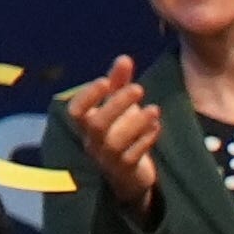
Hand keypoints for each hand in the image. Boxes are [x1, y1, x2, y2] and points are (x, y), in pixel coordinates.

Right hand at [59, 58, 164, 220]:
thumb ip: (119, 83)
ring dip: (136, 123)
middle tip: (139, 88)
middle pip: (97, 125)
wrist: (129, 175)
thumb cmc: (120, 132)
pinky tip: (157, 126)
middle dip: (117, 104)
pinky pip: (134, 155)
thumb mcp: (119, 106)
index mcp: (86, 125)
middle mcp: (93, 142)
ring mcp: (108, 158)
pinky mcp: (126, 170)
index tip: (104, 81)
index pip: (76, 111)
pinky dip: (146, 139)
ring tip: (155, 109)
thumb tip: (124, 58)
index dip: (87, 96)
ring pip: (115, 142)